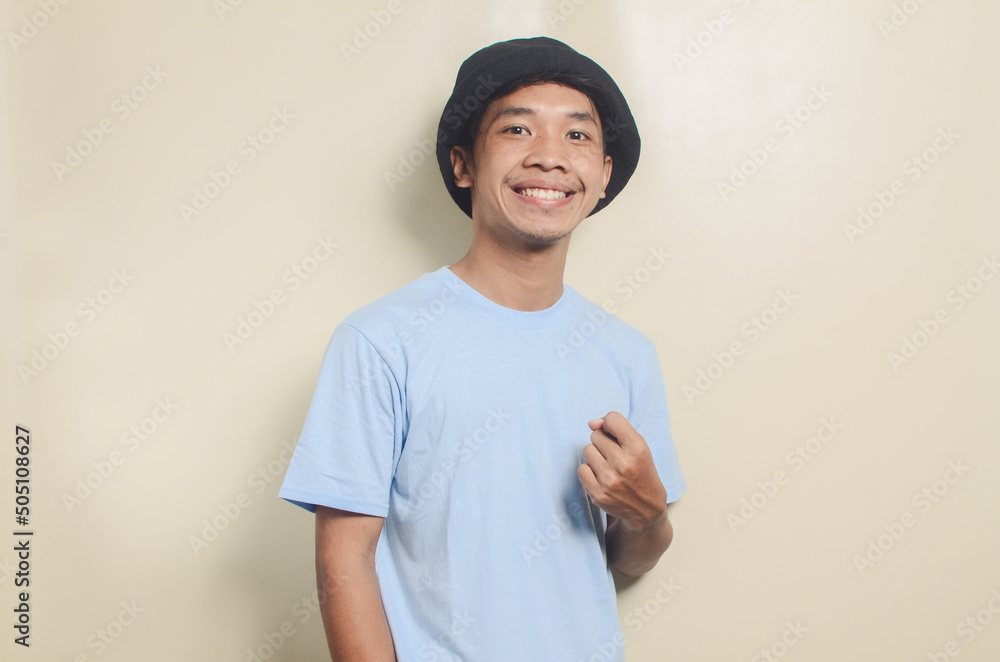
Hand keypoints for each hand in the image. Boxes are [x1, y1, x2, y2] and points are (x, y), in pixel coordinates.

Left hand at [577, 411, 667, 532]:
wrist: (647, 509)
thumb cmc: (641, 472)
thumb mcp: (639, 447)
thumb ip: (617, 429)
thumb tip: (591, 423)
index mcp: (638, 448)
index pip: (612, 419)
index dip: (610, 424)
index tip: (615, 434)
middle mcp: (623, 463)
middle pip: (596, 435)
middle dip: (603, 443)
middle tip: (615, 456)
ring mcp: (609, 480)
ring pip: (587, 450)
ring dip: (596, 456)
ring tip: (609, 466)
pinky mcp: (598, 494)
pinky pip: (581, 469)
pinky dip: (589, 471)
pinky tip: (601, 477)